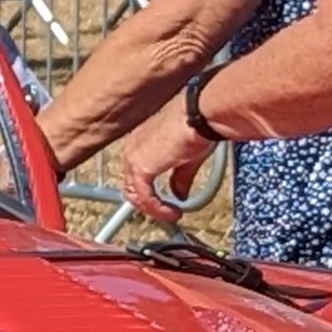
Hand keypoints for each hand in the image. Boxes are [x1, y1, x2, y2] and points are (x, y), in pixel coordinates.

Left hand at [117, 99, 215, 223]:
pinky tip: (172, 212)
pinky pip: (144, 197)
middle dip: (147, 204)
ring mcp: (134, 157)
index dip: (147, 192)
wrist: (199, 117)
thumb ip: (180, 178)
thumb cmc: (197, 126)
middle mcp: (133, 147)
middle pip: (131, 185)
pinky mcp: (140, 167)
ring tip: (170, 215)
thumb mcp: (187, 158)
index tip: (162, 202)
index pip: (135, 173)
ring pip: (135, 194)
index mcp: (141, 140)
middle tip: (164, 213)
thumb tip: (180, 194)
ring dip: (153, 209)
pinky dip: (157, 209)